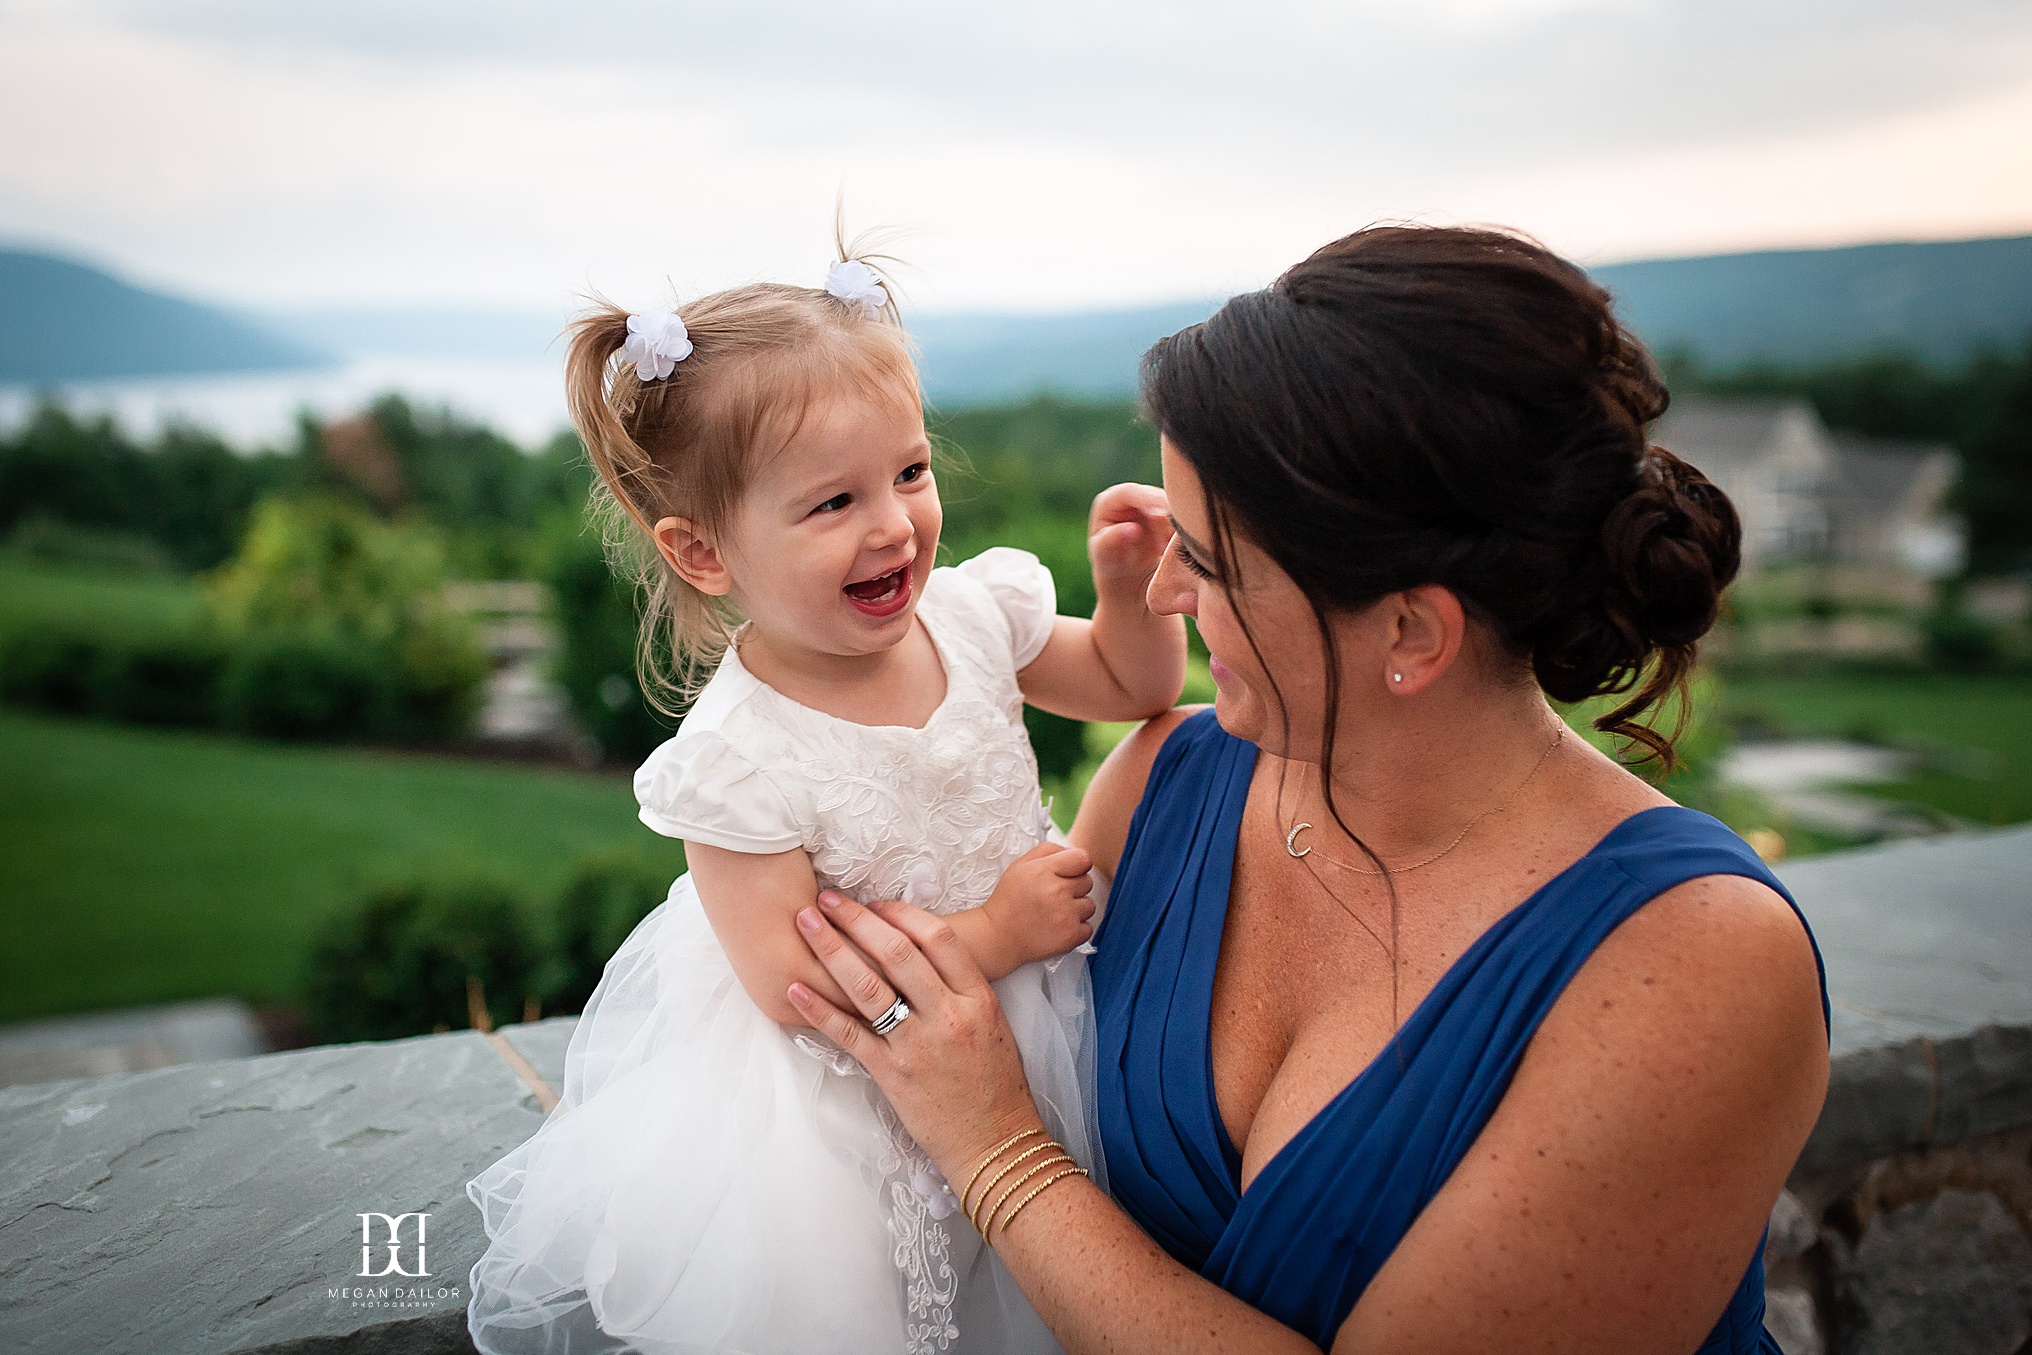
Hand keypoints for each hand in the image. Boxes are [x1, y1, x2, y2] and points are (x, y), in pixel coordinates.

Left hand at [789, 892, 1046, 1176]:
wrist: (996, 1143)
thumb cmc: (997, 1086)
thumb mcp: (994, 1025)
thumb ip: (962, 989)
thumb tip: (921, 954)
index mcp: (977, 998)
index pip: (938, 938)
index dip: (902, 913)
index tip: (875, 902)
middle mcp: (948, 1016)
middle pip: (896, 952)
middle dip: (856, 919)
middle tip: (826, 898)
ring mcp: (918, 1046)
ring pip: (868, 986)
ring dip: (831, 950)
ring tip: (805, 924)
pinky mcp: (892, 1075)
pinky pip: (849, 1034)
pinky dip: (819, 1010)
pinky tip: (796, 988)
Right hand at [982, 842, 1095, 966]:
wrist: (998, 939)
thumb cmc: (1009, 901)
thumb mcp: (1020, 866)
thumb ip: (1048, 850)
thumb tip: (1073, 851)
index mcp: (1043, 870)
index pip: (1083, 859)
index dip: (1077, 865)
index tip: (1067, 873)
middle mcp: (1057, 891)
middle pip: (1088, 882)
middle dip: (1074, 888)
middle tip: (1052, 897)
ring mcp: (1066, 915)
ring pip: (1089, 905)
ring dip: (1076, 909)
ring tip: (1053, 914)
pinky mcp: (1071, 936)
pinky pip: (1088, 927)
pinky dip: (1075, 930)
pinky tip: (1057, 928)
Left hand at [1088, 483, 1170, 592]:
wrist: (1127, 572)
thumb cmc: (1110, 563)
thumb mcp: (1105, 556)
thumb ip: (1112, 541)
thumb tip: (1132, 528)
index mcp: (1110, 501)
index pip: (1130, 492)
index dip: (1147, 500)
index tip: (1160, 515)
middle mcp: (1132, 496)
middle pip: (1155, 497)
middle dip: (1164, 519)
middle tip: (1164, 547)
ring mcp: (1151, 502)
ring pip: (1172, 506)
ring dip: (1174, 528)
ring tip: (1164, 553)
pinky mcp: (1167, 513)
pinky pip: (1181, 517)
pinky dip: (1181, 533)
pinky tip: (1175, 550)